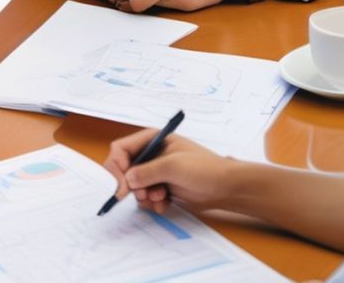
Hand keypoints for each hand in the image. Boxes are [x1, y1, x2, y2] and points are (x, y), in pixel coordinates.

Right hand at [103, 129, 235, 213]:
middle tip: (143, 195)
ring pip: (134, 186)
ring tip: (160, 197)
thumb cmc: (205, 169)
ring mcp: (155, 171)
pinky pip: (145, 196)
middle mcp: (151, 154)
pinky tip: (164, 203)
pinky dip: (151, 202)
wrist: (226, 188)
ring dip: (144, 196)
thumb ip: (147, 172)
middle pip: (124, 169)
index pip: (121, 149)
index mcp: (152, 139)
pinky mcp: (161, 186)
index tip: (122, 186)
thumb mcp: (174, 166)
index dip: (117, 167)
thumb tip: (126, 180)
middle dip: (132, 185)